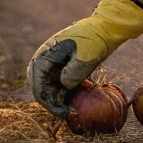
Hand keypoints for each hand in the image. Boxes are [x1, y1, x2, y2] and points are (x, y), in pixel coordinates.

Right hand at [28, 0, 142, 116]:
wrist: (105, 30)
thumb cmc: (94, 42)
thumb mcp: (85, 58)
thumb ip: (72, 73)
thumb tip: (62, 87)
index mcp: (46, 54)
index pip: (38, 82)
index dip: (46, 99)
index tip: (60, 110)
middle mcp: (46, 59)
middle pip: (39, 86)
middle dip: (49, 101)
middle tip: (64, 113)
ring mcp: (53, 63)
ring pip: (47, 86)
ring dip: (55, 98)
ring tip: (69, 109)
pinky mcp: (62, 67)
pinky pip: (56, 83)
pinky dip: (61, 93)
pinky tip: (71, 101)